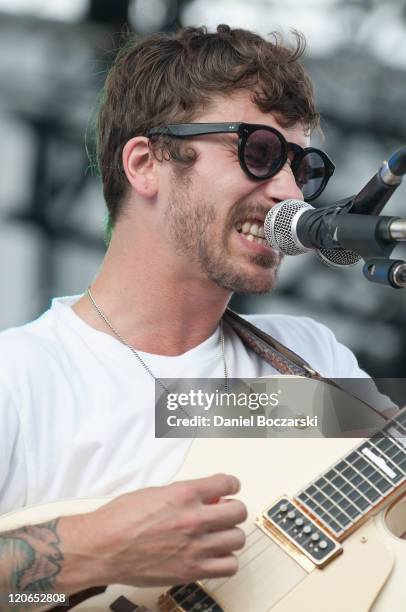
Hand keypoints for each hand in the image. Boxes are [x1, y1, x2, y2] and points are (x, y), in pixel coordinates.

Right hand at [80, 473, 246, 586]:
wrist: (101, 548)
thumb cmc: (119, 520)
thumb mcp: (154, 493)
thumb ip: (183, 495)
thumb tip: (202, 498)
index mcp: (184, 494)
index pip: (227, 483)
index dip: (231, 485)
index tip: (231, 488)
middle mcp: (194, 518)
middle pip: (238, 512)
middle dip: (233, 510)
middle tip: (224, 513)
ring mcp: (195, 546)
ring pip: (237, 539)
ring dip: (230, 535)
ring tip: (218, 535)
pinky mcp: (191, 570)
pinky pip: (229, 566)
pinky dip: (226, 560)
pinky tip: (214, 556)